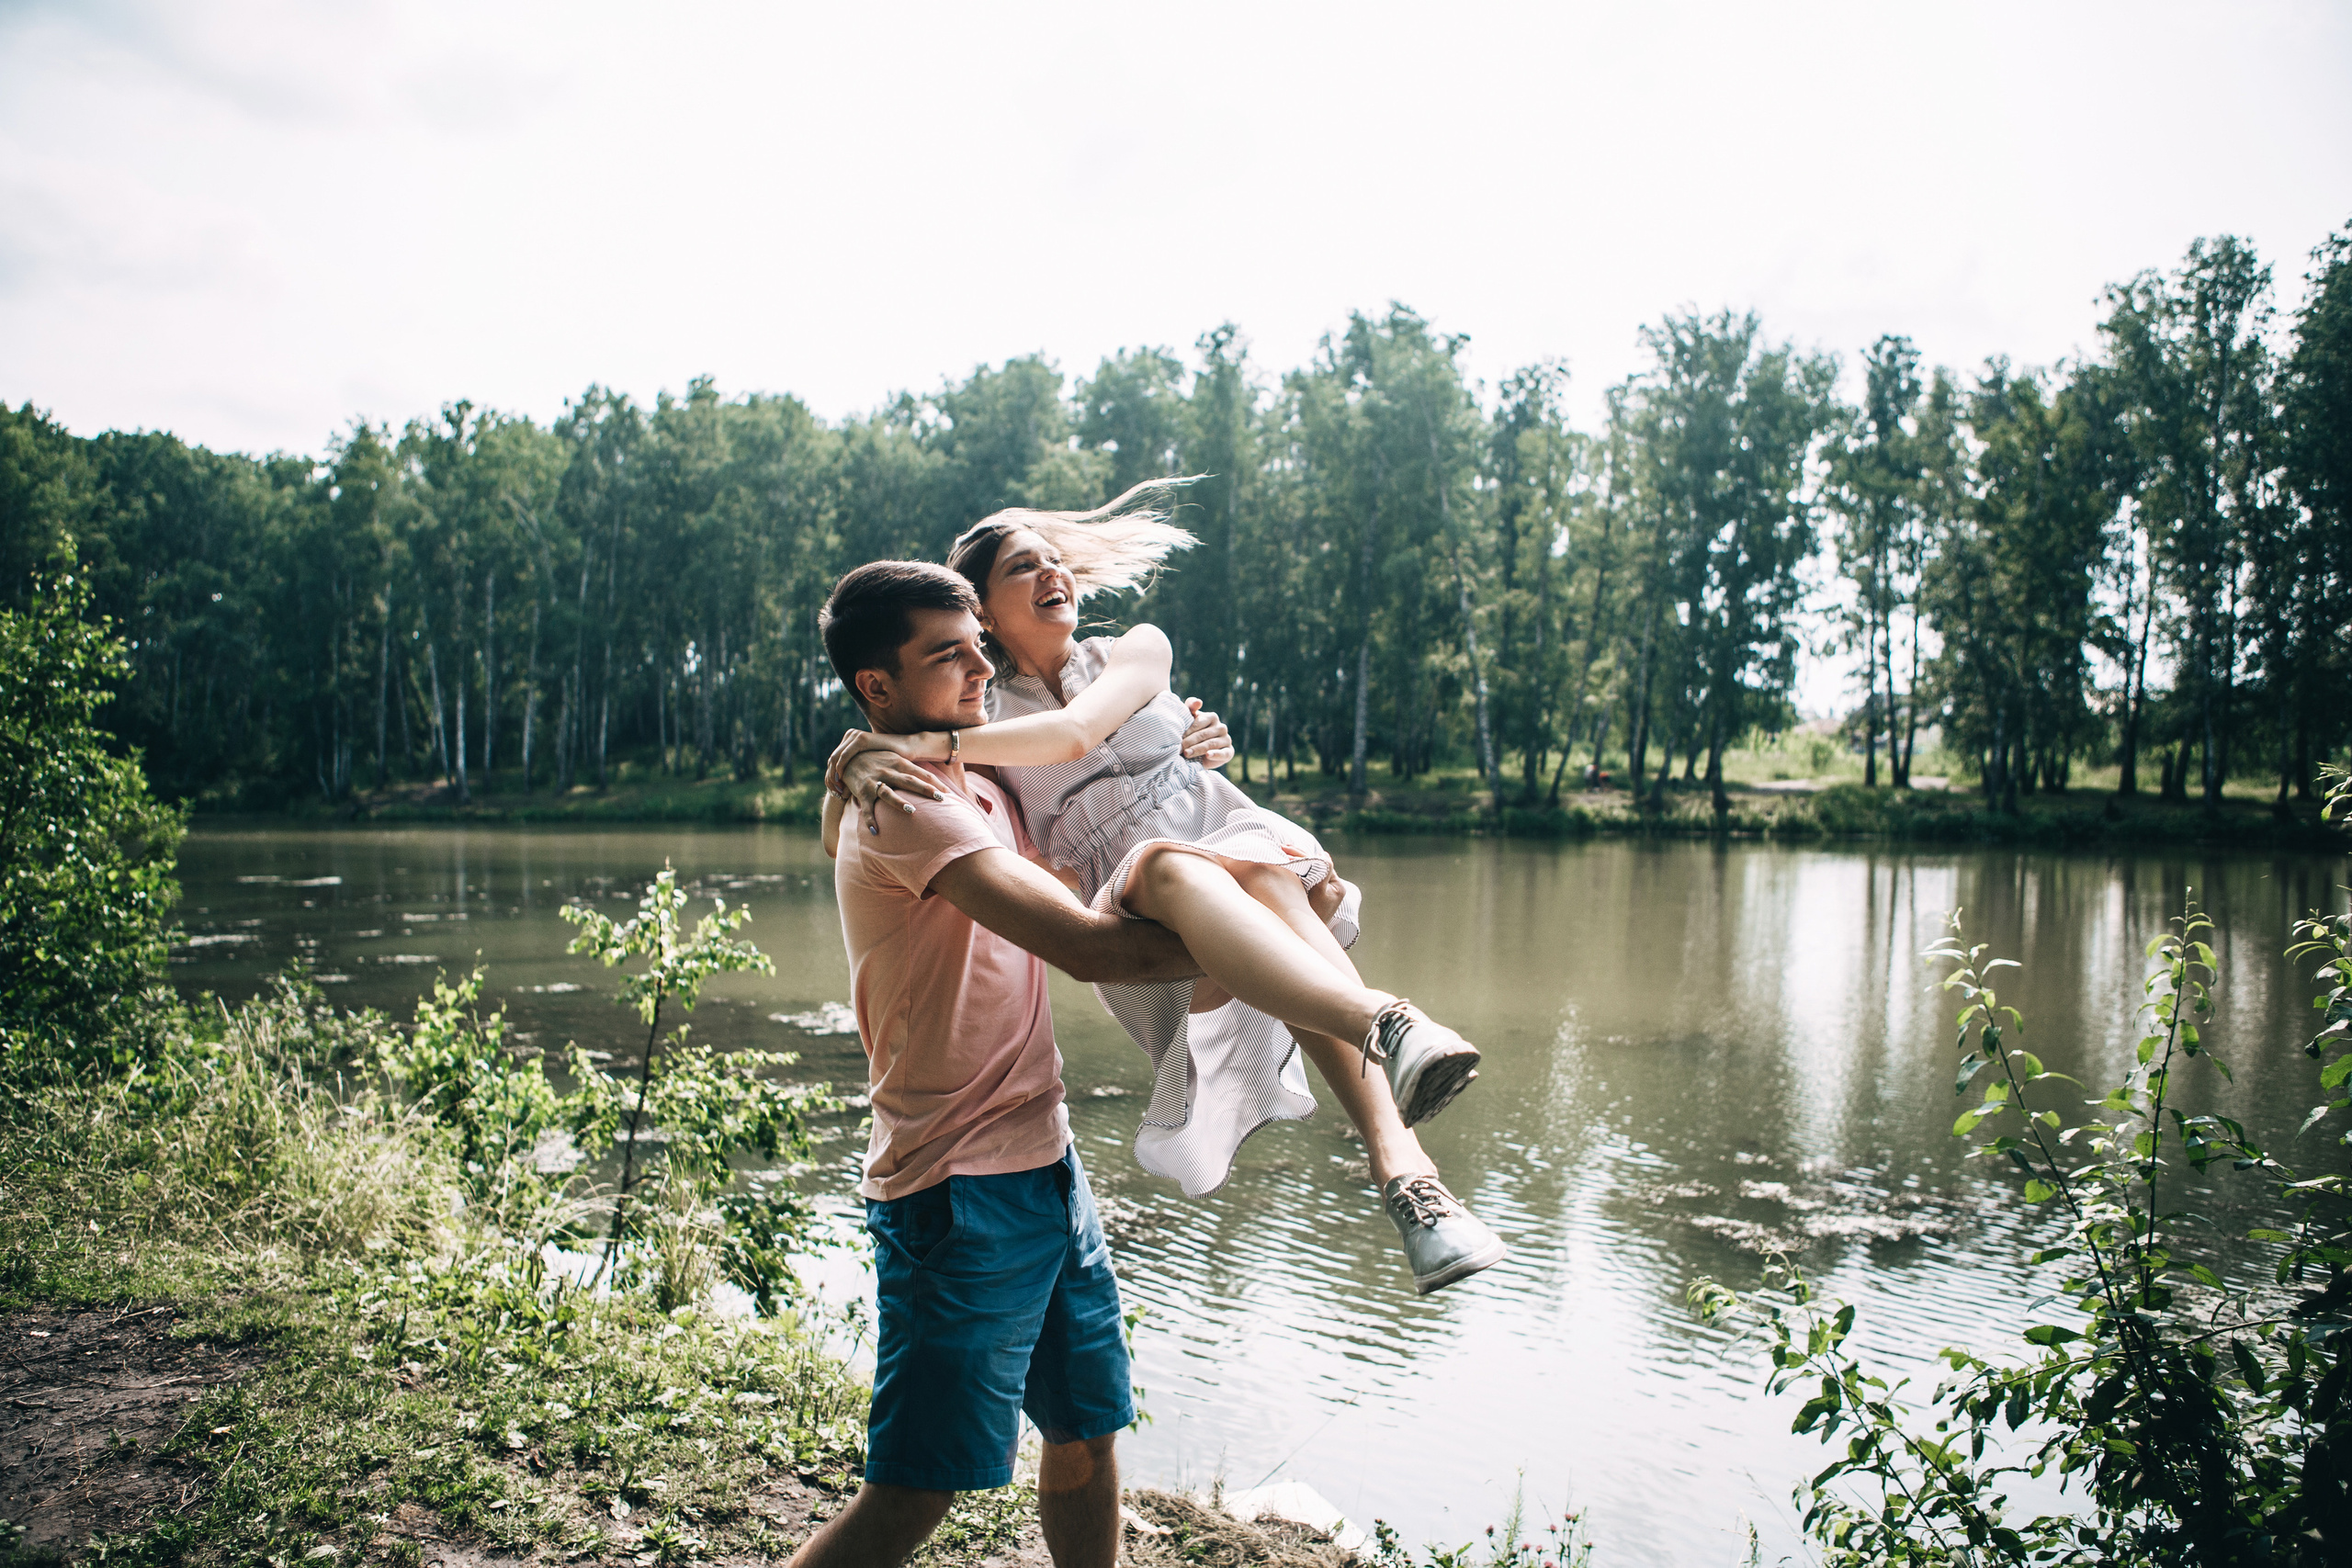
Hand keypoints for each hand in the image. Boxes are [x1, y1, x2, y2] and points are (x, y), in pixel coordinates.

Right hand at [827, 730, 944, 835]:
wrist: (850, 757)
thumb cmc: (878, 759)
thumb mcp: (895, 757)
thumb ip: (912, 767)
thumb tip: (934, 778)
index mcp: (899, 762)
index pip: (921, 773)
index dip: (934, 782)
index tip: (948, 792)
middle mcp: (888, 771)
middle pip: (910, 781)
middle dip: (925, 790)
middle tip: (941, 799)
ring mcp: (874, 782)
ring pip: (888, 793)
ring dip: (899, 802)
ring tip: (912, 810)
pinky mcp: (862, 792)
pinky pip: (867, 808)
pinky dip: (870, 820)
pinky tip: (875, 831)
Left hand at [1178, 697, 1233, 769]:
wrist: (1199, 754)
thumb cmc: (1191, 733)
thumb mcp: (1189, 720)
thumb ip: (1190, 707)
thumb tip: (1198, 702)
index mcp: (1212, 717)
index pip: (1199, 722)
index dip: (1187, 730)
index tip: (1177, 737)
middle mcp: (1221, 727)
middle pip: (1203, 734)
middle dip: (1190, 741)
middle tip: (1179, 748)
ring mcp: (1226, 739)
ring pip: (1211, 744)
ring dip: (1197, 749)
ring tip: (1186, 753)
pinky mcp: (1229, 752)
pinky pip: (1223, 753)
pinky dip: (1216, 754)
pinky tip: (1208, 755)